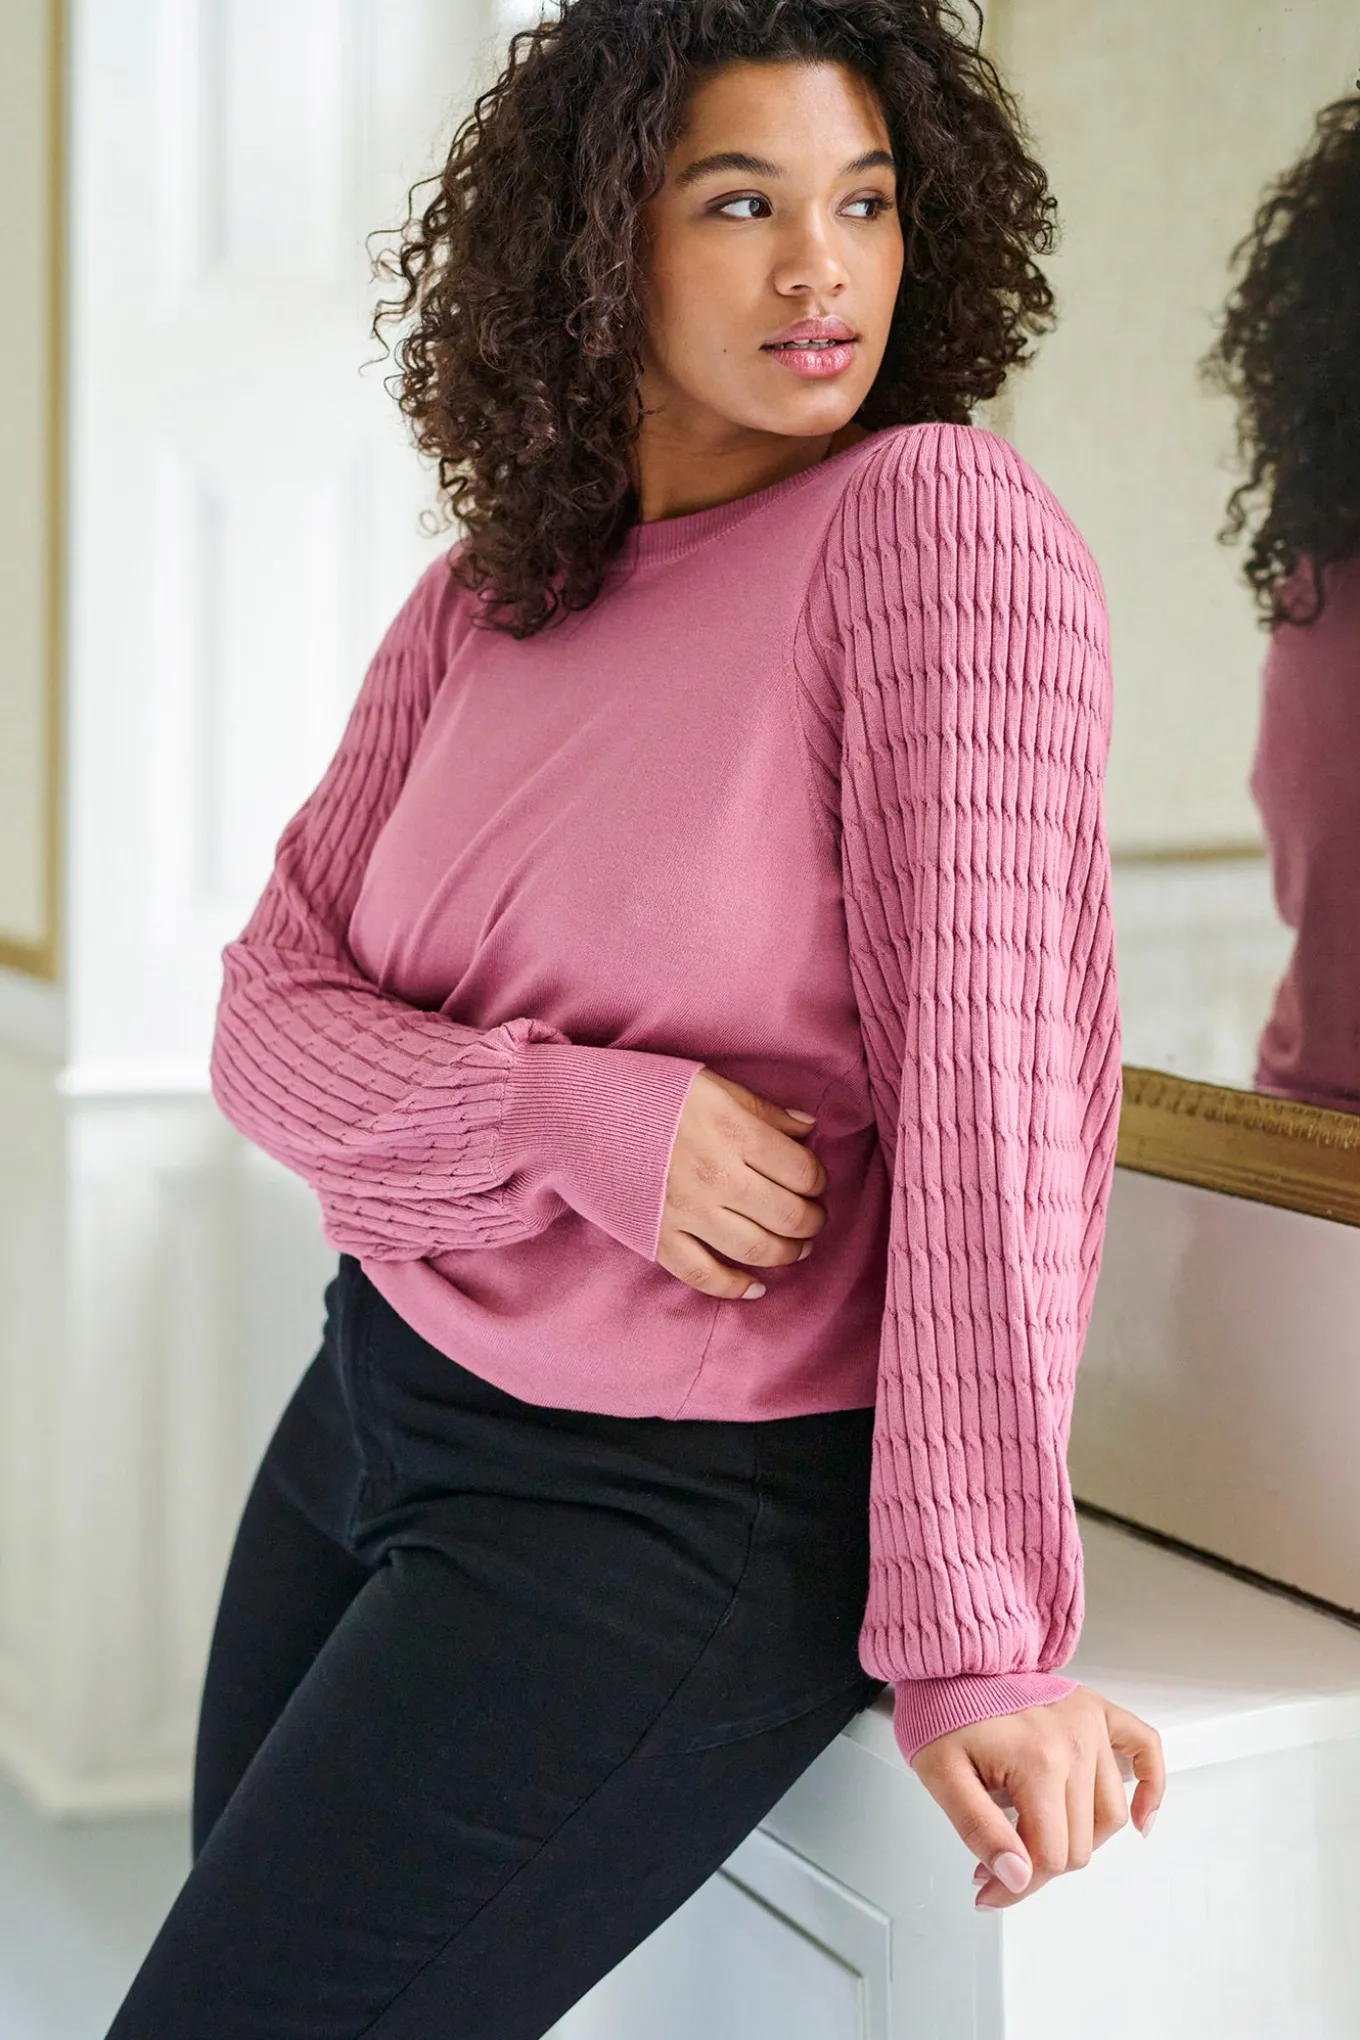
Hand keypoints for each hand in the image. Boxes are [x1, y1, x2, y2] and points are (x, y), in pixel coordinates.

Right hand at [657, 1070, 825, 1299]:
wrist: (572, 1113)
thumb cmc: (643, 1092)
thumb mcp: (710, 1085)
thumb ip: (763, 1110)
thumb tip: (808, 1130)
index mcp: (734, 1131)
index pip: (803, 1171)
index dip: (818, 1180)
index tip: (813, 1181)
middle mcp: (717, 1175)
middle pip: (789, 1215)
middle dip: (812, 1220)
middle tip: (813, 1217)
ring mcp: (687, 1211)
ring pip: (757, 1248)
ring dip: (787, 1253)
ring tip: (797, 1247)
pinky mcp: (658, 1236)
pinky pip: (703, 1274)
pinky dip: (734, 1287)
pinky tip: (754, 1287)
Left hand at [908, 1686, 1164, 1909]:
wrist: (951, 1662)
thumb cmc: (943, 1711)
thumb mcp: (941, 1775)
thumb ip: (979, 1830)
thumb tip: (1018, 1876)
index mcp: (1038, 1760)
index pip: (1050, 1857)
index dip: (1019, 1885)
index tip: (990, 1892)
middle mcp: (1076, 1742)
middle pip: (1081, 1845)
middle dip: (1041, 1867)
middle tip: (1003, 1869)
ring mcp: (1092, 1724)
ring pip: (1109, 1815)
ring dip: (1080, 1841)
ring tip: (1040, 1840)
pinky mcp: (1100, 1710)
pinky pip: (1146, 1749)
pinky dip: (1151, 1787)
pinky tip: (1141, 1820)